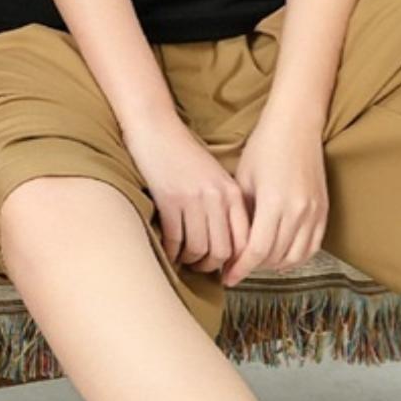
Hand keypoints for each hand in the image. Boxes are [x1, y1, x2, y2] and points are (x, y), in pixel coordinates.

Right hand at [124, 114, 250, 276]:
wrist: (155, 128)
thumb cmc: (184, 152)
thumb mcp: (214, 176)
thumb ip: (226, 205)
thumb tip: (229, 246)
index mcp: (231, 191)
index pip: (244, 240)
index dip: (237, 262)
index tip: (228, 272)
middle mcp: (216, 197)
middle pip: (221, 250)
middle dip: (211, 266)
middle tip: (202, 268)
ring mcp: (192, 199)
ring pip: (198, 248)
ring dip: (190, 260)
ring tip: (185, 259)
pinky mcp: (168, 199)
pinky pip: (174, 239)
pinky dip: (172, 251)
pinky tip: (169, 250)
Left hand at [221, 111, 328, 287]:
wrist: (296, 126)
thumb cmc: (263, 147)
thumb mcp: (243, 179)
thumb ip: (241, 214)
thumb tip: (231, 244)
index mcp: (274, 203)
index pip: (257, 250)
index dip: (240, 268)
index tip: (227, 277)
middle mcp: (298, 212)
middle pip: (275, 257)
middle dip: (253, 267)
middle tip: (235, 267)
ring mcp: (314, 213)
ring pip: (295, 257)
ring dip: (273, 265)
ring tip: (255, 262)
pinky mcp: (324, 211)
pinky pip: (311, 247)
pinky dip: (295, 257)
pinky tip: (279, 256)